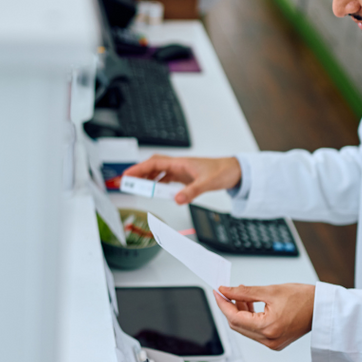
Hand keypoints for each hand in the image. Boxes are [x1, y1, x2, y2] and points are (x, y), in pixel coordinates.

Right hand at [123, 155, 240, 204]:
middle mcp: (179, 165)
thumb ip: (192, 191)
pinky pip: (167, 178)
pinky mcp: (186, 176)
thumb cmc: (222, 171)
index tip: (128, 174)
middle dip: (140, 172)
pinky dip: (160, 183)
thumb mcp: (207, 183)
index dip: (139, 168)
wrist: (234, 170)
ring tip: (140, 187)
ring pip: (159, 172)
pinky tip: (158, 189)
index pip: (154, 163)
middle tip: (128, 181)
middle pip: (153, 166)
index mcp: (180, 163)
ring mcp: (182, 170)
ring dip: (149, 178)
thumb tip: (177, 199)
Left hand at [213, 284, 314, 350]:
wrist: (321, 308)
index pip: (234, 318)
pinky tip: (250, 304)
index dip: (222, 304)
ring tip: (241, 295)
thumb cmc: (304, 298)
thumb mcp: (270, 290)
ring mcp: (273, 343)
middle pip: (237, 325)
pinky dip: (249, 318)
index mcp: (268, 327)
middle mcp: (270, 340)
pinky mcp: (275, 342)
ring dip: (239, 312)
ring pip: (245, 328)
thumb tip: (226, 291)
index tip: (217, 293)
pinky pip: (254, 331)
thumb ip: (244, 292)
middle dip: (229, 308)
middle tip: (226, 292)